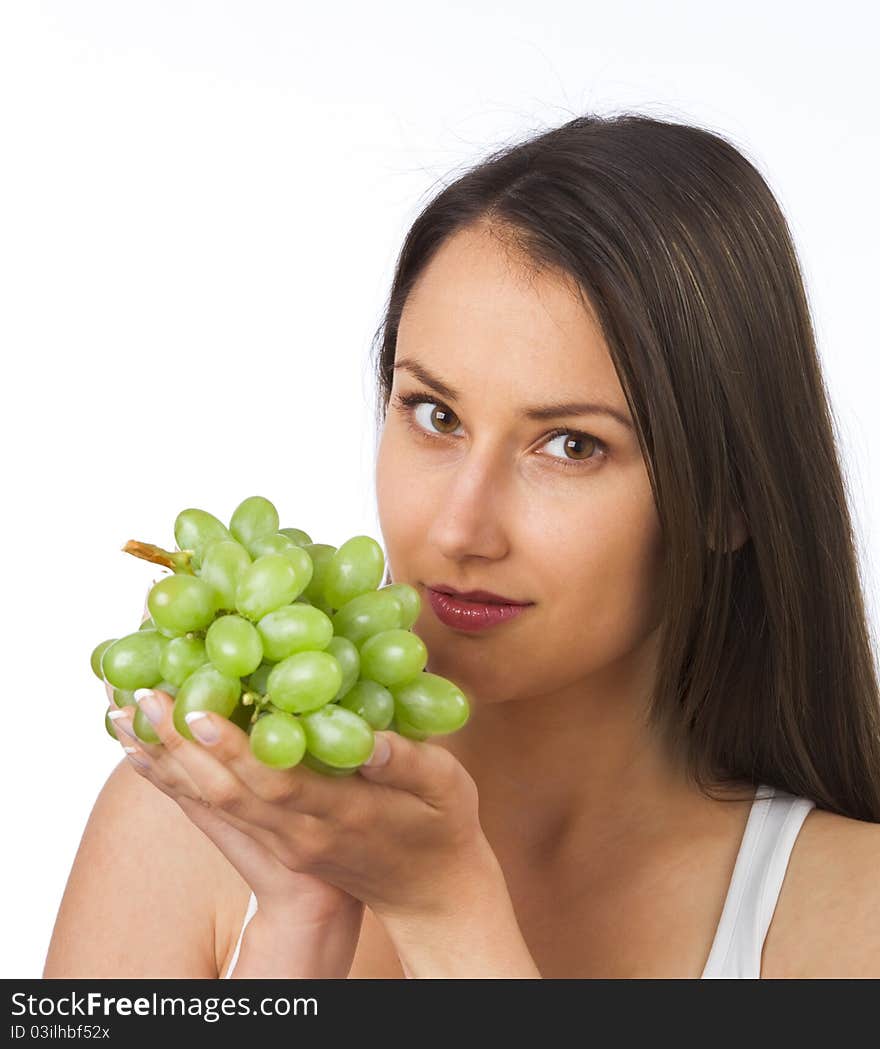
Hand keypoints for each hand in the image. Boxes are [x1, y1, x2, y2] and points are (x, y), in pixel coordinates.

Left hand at [112, 685, 497, 928]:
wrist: (430, 894)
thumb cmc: (443, 832)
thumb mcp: (447, 791)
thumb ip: (411, 763)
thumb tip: (374, 737)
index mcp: (338, 817)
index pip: (274, 783)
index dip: (233, 749)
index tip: (197, 711)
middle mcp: (299, 833)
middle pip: (227, 792)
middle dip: (180, 746)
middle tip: (142, 697)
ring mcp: (285, 840)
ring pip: (214, 801)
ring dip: (169, 760)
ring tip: (130, 714)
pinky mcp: (279, 840)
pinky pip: (220, 809)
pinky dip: (182, 780)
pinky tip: (153, 750)